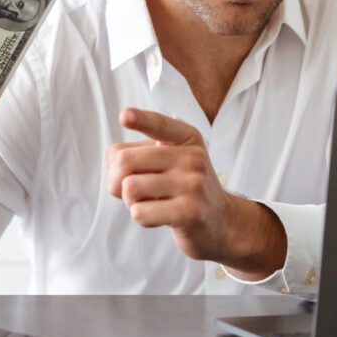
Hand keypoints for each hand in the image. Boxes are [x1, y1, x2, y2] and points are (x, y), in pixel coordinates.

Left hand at [106, 108, 284, 278]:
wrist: (221, 221)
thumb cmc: (184, 188)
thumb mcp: (170, 161)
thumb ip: (140, 155)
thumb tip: (115, 168)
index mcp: (187, 137)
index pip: (159, 124)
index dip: (140, 119)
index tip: (124, 115)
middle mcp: (192, 157)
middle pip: (125, 160)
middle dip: (116, 179)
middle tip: (133, 190)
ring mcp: (193, 184)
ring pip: (130, 188)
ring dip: (130, 201)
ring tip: (151, 202)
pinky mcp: (189, 212)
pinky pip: (140, 212)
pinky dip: (141, 217)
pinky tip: (160, 216)